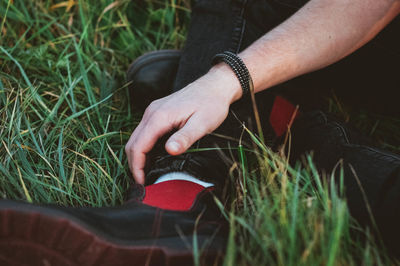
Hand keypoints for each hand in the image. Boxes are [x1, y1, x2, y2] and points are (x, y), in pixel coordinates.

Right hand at [125, 64, 241, 183]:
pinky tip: (153, 158)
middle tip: (144, 183)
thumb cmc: (211, 105)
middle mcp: (151, 113)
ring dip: (138, 156)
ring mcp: (153, 111)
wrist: (215, 86)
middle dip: (134, 164)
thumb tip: (170, 151)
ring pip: (136, 138)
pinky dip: (144, 148)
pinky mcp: (158, 112)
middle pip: (132, 143)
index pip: (138, 146)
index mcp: (159, 117)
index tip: (143, 184)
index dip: (137, 167)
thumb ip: (185, 137)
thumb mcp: (202, 124)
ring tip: (147, 174)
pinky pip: (144, 133)